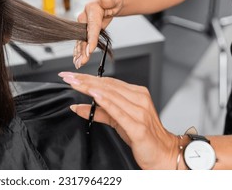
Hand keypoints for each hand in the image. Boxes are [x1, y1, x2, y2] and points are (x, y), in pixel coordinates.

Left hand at [58, 71, 178, 169]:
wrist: (164, 155)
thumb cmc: (142, 136)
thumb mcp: (117, 121)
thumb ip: (99, 112)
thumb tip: (77, 106)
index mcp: (136, 94)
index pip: (108, 82)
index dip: (88, 77)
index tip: (71, 75)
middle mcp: (139, 99)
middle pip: (107, 86)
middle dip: (84, 80)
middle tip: (67, 76)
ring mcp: (140, 112)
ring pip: (111, 95)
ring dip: (90, 88)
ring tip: (74, 83)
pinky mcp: (139, 127)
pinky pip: (119, 112)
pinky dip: (105, 102)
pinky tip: (94, 95)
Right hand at [73, 0, 122, 68]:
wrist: (109, 1)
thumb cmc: (113, 0)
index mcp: (91, 9)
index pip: (92, 27)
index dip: (91, 39)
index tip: (90, 50)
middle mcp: (84, 17)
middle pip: (83, 36)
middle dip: (83, 50)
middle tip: (82, 62)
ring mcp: (83, 25)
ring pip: (81, 41)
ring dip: (79, 53)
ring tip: (78, 64)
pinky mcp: (84, 31)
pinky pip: (81, 42)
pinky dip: (79, 52)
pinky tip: (77, 60)